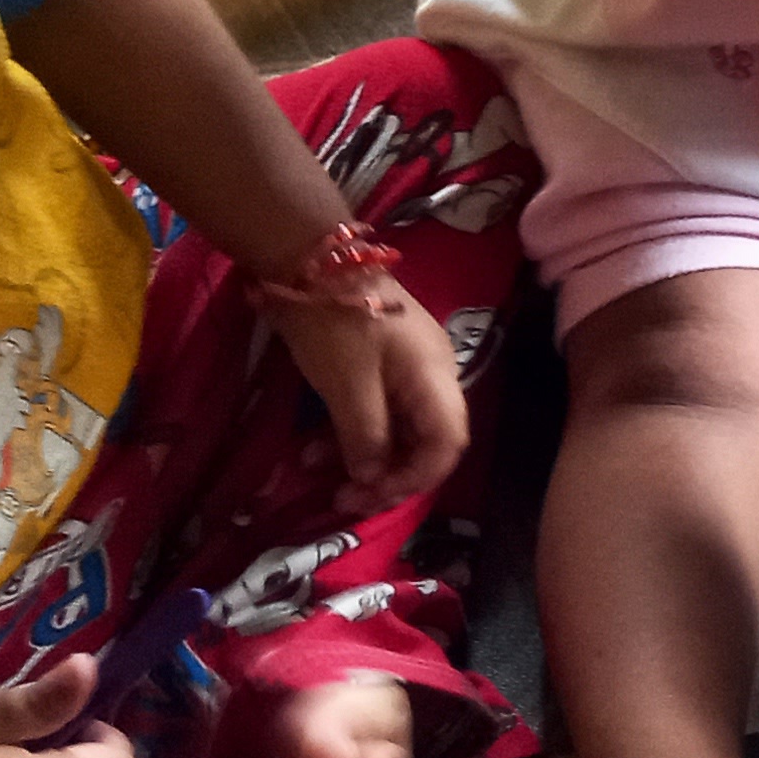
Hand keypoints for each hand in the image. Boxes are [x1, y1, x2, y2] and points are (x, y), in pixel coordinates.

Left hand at [265, 286, 471, 515]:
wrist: (311, 258)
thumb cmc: (334, 321)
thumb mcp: (346, 384)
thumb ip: (364, 435)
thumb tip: (371, 476)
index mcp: (434, 378)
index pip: (447, 445)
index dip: (416, 478)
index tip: (371, 495)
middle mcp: (431, 377)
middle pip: (424, 442)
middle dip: (386, 476)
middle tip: (344, 499)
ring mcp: (407, 369)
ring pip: (397, 430)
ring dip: (361, 458)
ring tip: (317, 474)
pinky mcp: (381, 364)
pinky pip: (376, 410)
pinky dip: (348, 433)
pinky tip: (311, 448)